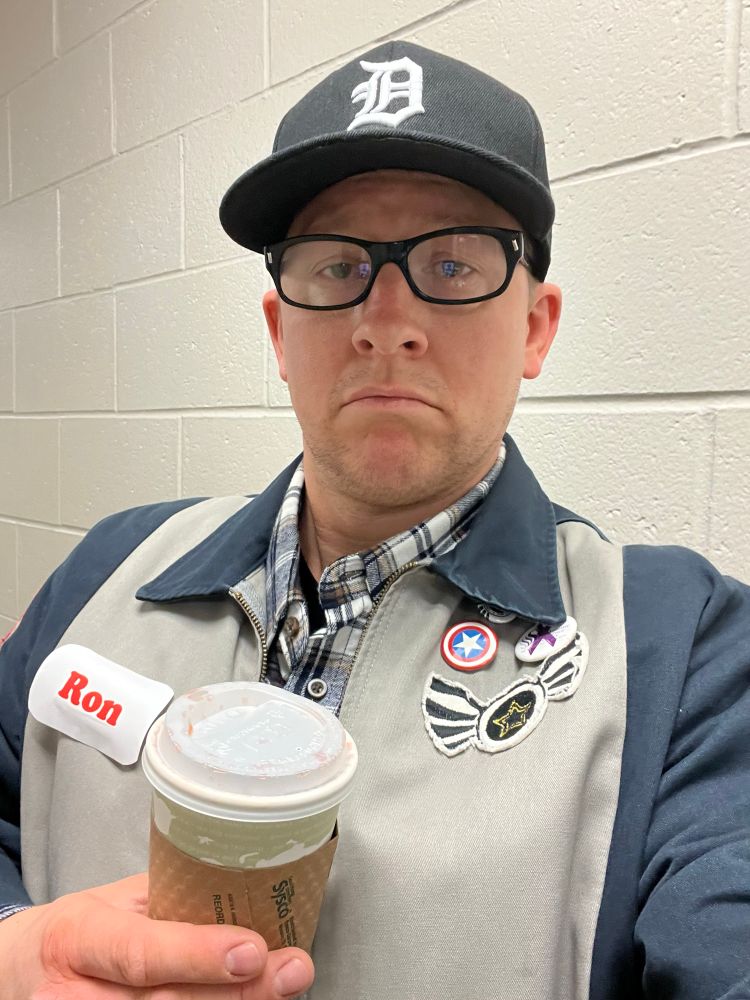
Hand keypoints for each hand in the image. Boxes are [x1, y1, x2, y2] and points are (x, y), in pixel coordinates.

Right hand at [0, 873, 314, 998]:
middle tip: (291, 969)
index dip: (198, 955)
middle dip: (238, 991)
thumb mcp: (111, 902)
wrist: (17, 974)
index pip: (140, 953)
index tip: (253, 949)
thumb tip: (249, 885)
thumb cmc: (78, 931)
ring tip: (283, 986)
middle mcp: (74, 995)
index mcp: (78, 936)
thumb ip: (169, 900)